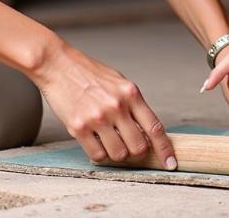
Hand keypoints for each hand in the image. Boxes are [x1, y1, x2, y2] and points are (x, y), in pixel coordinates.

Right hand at [36, 41, 176, 169]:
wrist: (58, 65)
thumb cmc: (89, 73)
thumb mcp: (119, 82)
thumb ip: (133, 104)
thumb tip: (146, 130)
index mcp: (131, 93)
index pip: (155, 128)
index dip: (165, 149)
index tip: (171, 163)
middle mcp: (117, 106)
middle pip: (139, 147)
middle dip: (137, 152)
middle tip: (130, 146)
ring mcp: (98, 118)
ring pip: (119, 154)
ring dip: (117, 153)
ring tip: (109, 140)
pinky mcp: (79, 128)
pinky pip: (97, 155)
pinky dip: (100, 154)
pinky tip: (95, 142)